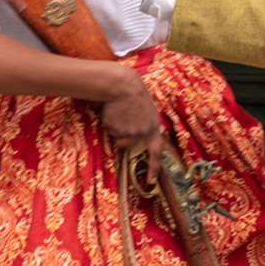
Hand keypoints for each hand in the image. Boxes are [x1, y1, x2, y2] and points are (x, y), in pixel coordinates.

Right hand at [99, 66, 168, 181]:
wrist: (122, 84)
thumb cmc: (133, 92)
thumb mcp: (145, 109)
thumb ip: (144, 123)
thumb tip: (134, 137)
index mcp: (153, 126)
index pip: (156, 152)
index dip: (154, 168)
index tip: (151, 181)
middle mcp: (143, 133)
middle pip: (127, 144)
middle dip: (121, 135)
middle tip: (121, 117)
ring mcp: (130, 133)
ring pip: (117, 138)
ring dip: (114, 128)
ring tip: (117, 112)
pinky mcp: (117, 130)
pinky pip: (109, 131)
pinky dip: (108, 123)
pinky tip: (112, 111)